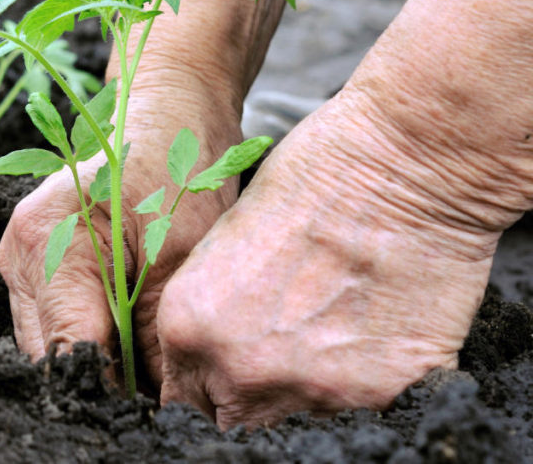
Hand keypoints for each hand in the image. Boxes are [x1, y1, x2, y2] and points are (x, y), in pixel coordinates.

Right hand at [0, 77, 243, 384]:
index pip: (69, 353)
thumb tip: (159, 406)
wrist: (168, 111)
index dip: (113, 392)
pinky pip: (54, 320)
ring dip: (96, 360)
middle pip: (50, 355)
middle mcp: (19, 253)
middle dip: (103, 381)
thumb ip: (157, 338)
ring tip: (149, 362)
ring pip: (49, 344)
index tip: (155, 410)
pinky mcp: (32, 261)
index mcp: (47, 243)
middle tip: (158, 391)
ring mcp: (19, 257)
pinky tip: (130, 334)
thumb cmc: (179, 168)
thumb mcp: (180, 258)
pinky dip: (91, 336)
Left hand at [156, 86, 500, 427]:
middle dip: (249, 391)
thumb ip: (211, 309)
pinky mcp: (378, 393)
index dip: (207, 381)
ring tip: (331, 326)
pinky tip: (372, 327)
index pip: (183, 395)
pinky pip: (361, 408)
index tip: (226, 368)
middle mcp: (239, 369)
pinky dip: (367, 380)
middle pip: (233, 417)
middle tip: (280, 348)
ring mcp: (308, 389)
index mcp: (189, 327)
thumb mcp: (225, 241)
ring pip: (295, 418)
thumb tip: (214, 352)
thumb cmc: (310, 178)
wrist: (400, 166)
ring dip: (306, 387)